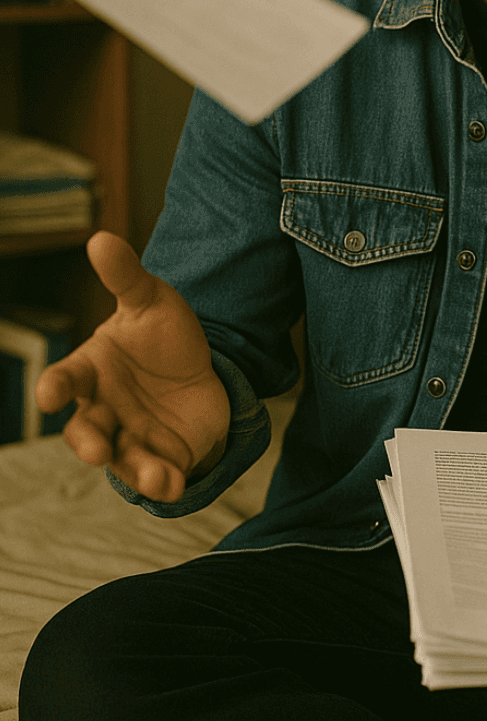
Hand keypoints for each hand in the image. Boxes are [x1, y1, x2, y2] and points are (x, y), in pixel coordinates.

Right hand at [35, 231, 230, 502]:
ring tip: (154, 476)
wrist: (203, 370)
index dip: (54, 387)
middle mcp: (102, 409)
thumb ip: (125, 277)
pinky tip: (173, 482)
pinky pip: (156, 475)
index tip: (50, 394)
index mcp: (91, 370)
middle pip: (85, 431)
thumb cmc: (161, 335)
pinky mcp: (160, 458)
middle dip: (88, 442)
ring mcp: (129, 438)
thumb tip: (100, 238)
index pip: (65, 380)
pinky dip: (162, 482)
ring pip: (121, 461)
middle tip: (96, 450)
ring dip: (134, 470)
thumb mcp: (151, 301)